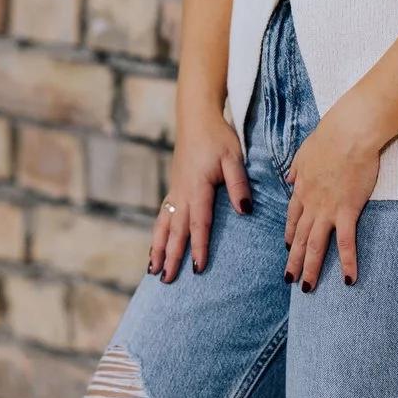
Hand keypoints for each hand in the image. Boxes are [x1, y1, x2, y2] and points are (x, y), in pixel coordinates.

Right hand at [150, 107, 250, 279]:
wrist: (196, 118)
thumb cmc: (218, 137)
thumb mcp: (234, 157)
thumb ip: (238, 184)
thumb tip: (244, 211)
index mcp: (198, 187)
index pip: (199, 223)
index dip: (199, 247)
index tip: (198, 268)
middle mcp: (182, 192)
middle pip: (175, 230)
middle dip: (171, 256)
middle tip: (166, 280)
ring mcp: (175, 191)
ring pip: (163, 225)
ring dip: (158, 248)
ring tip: (153, 270)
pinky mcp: (174, 189)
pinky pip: (162, 217)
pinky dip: (157, 235)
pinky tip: (155, 248)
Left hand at [282, 118, 382, 289]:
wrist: (349, 133)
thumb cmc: (330, 137)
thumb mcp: (304, 152)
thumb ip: (296, 168)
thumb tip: (290, 178)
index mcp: (301, 188)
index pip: (292, 217)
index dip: (288, 234)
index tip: (287, 247)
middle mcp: (310, 203)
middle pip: (298, 237)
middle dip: (293, 260)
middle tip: (289, 279)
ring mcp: (327, 209)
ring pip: (315, 245)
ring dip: (310, 268)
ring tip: (306, 287)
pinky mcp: (347, 211)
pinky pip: (346, 243)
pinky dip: (346, 262)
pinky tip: (348, 279)